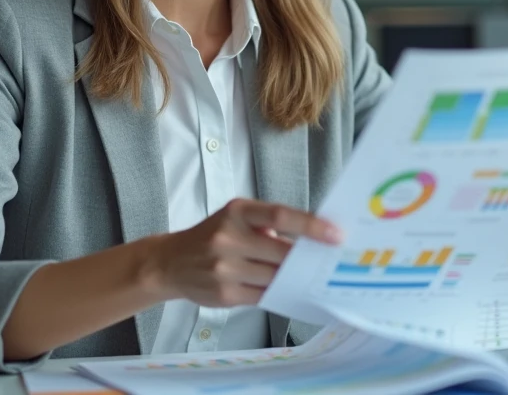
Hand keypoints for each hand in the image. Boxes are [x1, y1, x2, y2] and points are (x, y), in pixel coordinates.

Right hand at [151, 198, 342, 307]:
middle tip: (330, 261)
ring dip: (294, 278)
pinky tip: (288, 288)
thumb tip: (310, 241)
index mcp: (237, 212)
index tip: (336, 234)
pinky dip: (278, 292)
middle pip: (281, 252)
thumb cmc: (212, 235)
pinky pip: (263, 295)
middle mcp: (228, 238)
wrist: (171, 262)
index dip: (311, 226)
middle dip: (307, 259)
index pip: (280, 216)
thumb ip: (267, 225)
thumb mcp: (235, 216)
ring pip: (275, 277)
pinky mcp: (225, 294)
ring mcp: (225, 268)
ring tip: (310, 275)